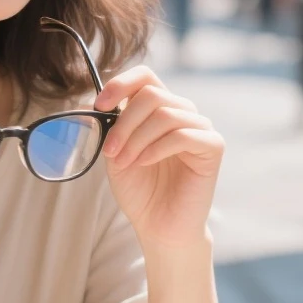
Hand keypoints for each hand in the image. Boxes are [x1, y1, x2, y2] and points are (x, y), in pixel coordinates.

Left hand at [97, 67, 222, 249]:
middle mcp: (183, 112)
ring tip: (124, 162)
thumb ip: (108, 126)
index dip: (121, 84)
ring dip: (136, 139)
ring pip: (165, 114)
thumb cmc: (140, 190)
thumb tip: (89, 102)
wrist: (159, 227)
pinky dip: (157, 148)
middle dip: (124, 122)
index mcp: (159, 108)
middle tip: (110, 150)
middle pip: (152, 94)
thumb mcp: (115, 152)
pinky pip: (183, 134)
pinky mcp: (213, 146)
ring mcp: (201, 128)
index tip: (99, 105)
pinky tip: (145, 163)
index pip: (145, 76)